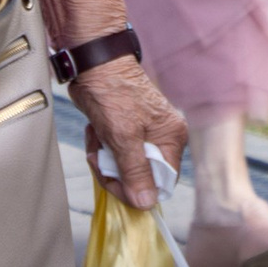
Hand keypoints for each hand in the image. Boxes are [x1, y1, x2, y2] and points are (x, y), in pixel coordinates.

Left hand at [73, 57, 184, 207]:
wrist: (94, 63)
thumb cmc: (112, 93)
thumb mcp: (124, 136)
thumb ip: (136, 171)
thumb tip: (147, 204)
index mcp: (172, 138)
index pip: (161, 184)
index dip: (136, 189)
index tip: (112, 181)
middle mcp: (164, 138)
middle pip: (142, 178)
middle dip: (115, 172)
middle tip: (98, 157)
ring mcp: (146, 135)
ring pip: (126, 168)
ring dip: (105, 160)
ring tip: (96, 140)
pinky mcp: (128, 132)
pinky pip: (117, 155)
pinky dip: (103, 149)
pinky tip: (95, 134)